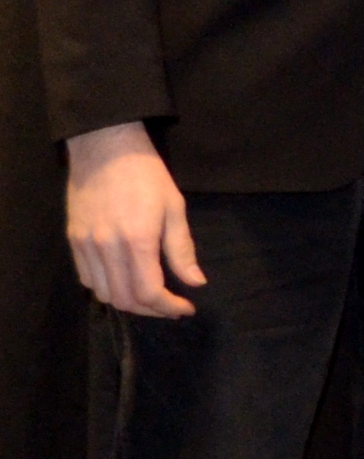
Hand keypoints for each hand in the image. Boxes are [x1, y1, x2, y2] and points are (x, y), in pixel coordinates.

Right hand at [64, 123, 201, 316]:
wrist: (105, 148)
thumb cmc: (147, 176)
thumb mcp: (175, 209)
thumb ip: (182, 250)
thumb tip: (196, 283)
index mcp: (136, 241)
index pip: (149, 292)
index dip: (169, 308)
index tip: (185, 308)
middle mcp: (106, 248)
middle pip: (124, 299)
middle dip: (151, 310)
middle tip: (170, 305)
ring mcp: (85, 245)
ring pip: (103, 293)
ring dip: (128, 302)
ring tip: (149, 296)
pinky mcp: (72, 239)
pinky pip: (87, 277)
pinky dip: (107, 287)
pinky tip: (124, 280)